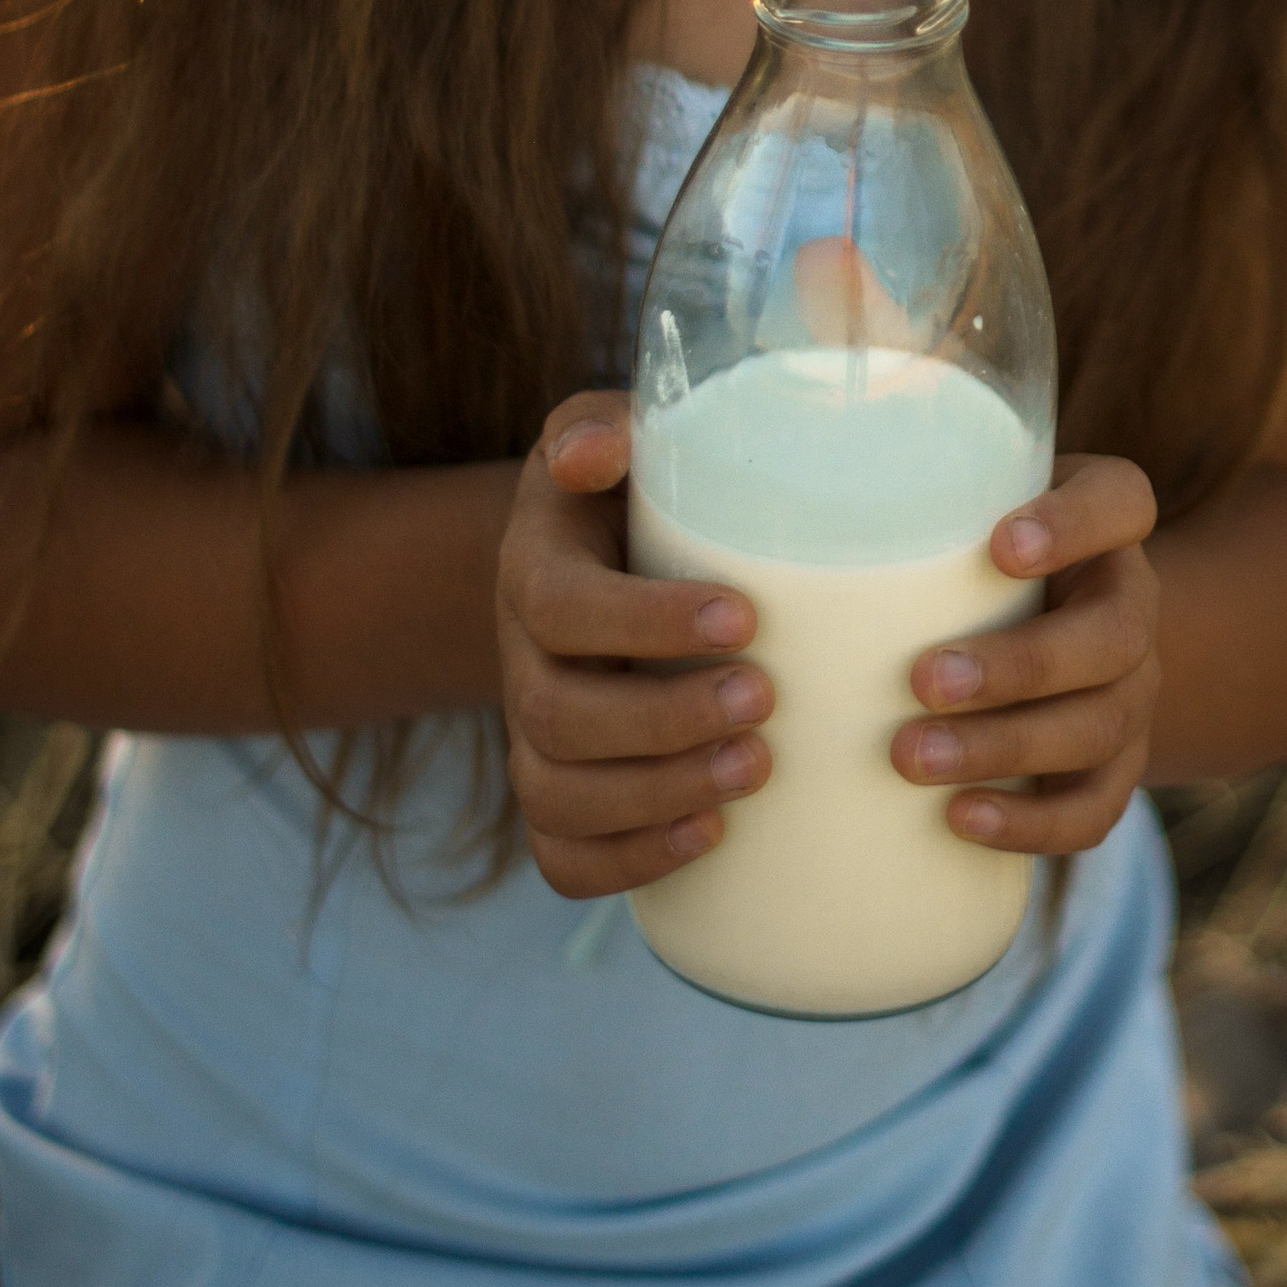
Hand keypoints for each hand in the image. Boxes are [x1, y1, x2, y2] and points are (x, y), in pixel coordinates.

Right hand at [496, 393, 768, 897]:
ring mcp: (533, 737)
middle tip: (765, 701)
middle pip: (555, 715)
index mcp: (533, 570)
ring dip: (656, 795)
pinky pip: (561, 854)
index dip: (642, 621)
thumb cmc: (627, 492)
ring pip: (557, 795)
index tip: (744, 616)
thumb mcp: (609, 435)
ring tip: (754, 771)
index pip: (559, 605)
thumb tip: (599, 450)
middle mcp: (520, 661)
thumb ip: (603, 424)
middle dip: (663, 720)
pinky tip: (710, 839)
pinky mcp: (560, 794)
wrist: (595, 563)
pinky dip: (626, 861)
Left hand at [891, 452, 1158, 857]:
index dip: (1074, 525)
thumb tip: (774, 507)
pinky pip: (1095, 808)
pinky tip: (959, 818)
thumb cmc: (970, 556)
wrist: (1045, 632)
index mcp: (1105, 527)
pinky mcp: (1115, 769)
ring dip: (1005, 748)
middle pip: (1114, 636)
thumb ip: (909, 501)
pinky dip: (1031, 822)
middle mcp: (1132, 605)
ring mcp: (1133, 694)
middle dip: (1018, 666)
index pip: (1122, 502)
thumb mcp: (962, 509)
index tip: (1000, 546)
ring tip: (911, 758)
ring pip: (1099, 728)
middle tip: (923, 680)